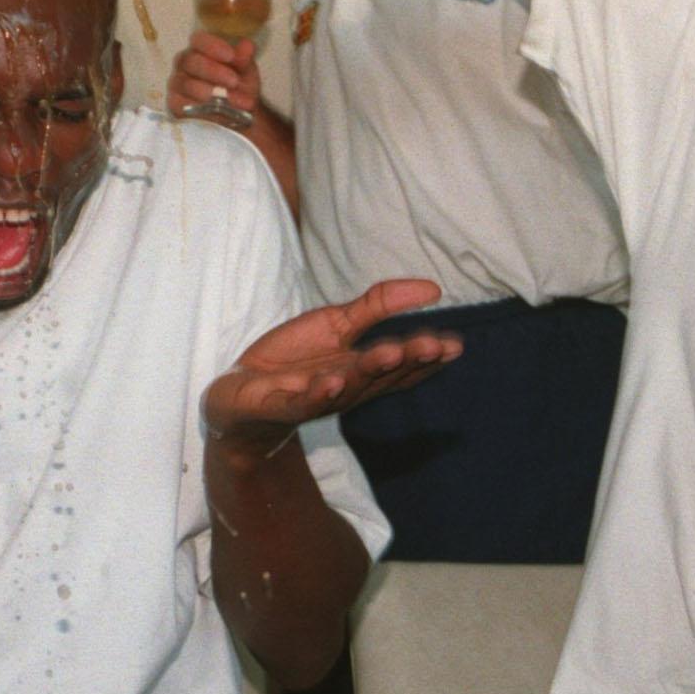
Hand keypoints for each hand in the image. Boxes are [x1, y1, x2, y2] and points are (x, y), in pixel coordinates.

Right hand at [168, 27, 261, 119]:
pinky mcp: (175, 104)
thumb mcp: (246, 73)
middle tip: (234, 81)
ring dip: (210, 92)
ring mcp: (177, 83)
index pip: (199, 40)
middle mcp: (185, 63)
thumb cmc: (238, 86)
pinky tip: (219, 113)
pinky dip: (202, 109)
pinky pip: (183, 104)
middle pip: (191, 61)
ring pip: (186, 84)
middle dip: (214, 71)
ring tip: (232, 101)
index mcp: (201, 49)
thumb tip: (247, 45)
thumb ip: (244, 59)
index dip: (213, 46)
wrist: (238, 115)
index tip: (231, 55)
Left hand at [204, 280, 460, 453]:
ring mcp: (317, 399)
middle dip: (408, 360)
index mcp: (365, 370)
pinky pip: (302, 402)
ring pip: (349, 385)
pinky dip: (317, 394)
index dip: (428, 357)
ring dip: (371, 370)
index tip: (454, 345)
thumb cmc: (295, 360)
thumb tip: (433, 287)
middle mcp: (348, 388)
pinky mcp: (282, 406)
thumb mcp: (338, 323)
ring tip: (393, 352)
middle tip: (433, 345)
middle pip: (383, 374)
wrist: (241, 392)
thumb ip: (379, 305)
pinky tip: (332, 382)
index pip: (404, 365)